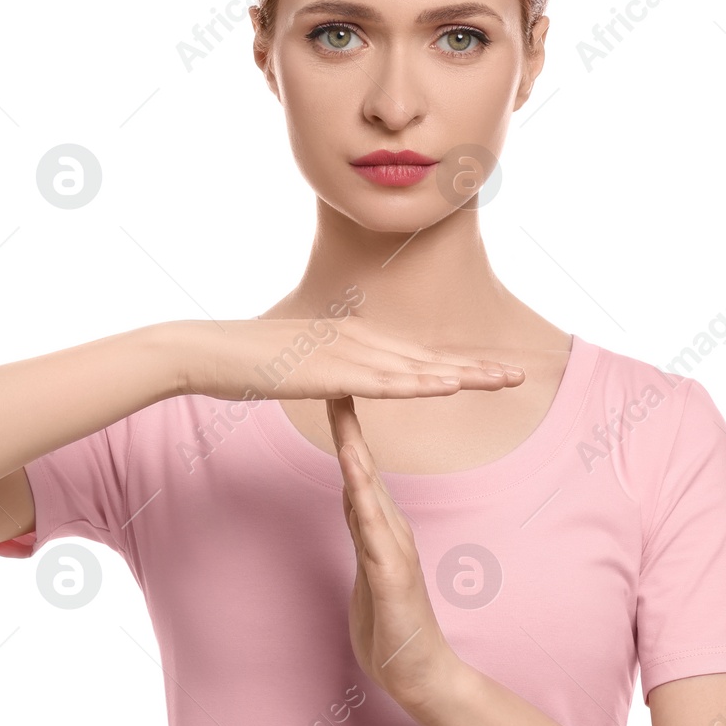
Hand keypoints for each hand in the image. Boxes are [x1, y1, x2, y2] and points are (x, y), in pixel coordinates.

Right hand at [172, 316, 522, 402]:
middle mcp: (356, 338)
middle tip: (518, 373)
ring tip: (504, 379)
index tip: (488, 371)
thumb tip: (334, 381)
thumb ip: (321, 372)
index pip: (412, 355)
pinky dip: (422, 383)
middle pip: (427, 356)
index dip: (454, 364)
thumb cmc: (241, 362)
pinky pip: (385, 380)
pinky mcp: (331, 369)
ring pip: (417, 366)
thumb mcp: (294, 367)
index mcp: (350, 338)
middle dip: (474, 366)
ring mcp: (345, 352)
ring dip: (463, 373)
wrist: (206, 351)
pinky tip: (452, 386)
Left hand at [327, 395, 466, 714]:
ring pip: (369, 490)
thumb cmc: (393, 627)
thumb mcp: (369, 570)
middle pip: (363, 467)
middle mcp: (391, 529)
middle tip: (333, 378)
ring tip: (341, 411)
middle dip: (347, 423)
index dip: (344, 433)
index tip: (329, 395)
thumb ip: (364, 534)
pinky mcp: (393, 575)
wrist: (422, 675)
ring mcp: (394, 550)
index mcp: (382, 529)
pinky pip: (374, 531)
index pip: (357, 471)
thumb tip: (353, 500)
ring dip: (353, 449)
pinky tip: (353, 476)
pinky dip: (363, 499)